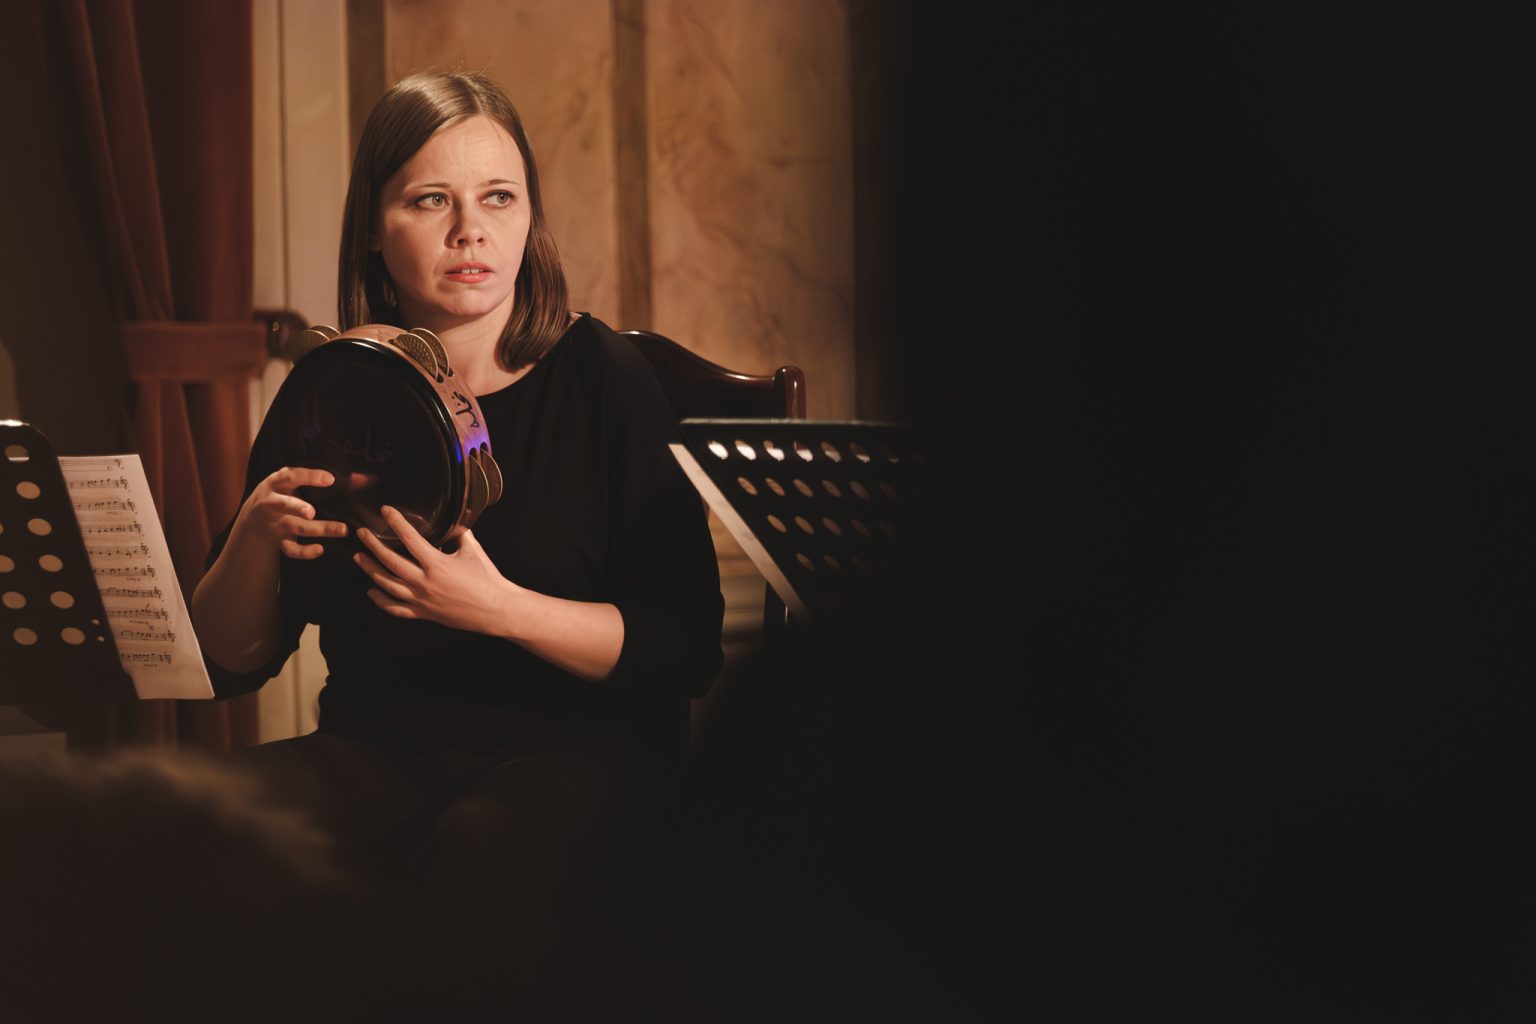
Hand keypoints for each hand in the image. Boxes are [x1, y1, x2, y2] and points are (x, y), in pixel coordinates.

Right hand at [234, 467, 348, 559]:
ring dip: (318, 529)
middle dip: (298, 508)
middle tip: (313, 512)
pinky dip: (305, 552)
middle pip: (286, 505)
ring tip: (341, 530)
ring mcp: (276, 523)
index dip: (309, 477)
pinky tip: (321, 550)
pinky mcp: (279, 540)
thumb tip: (367, 479)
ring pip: (296, 527)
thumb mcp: (294, 482)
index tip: (330, 479)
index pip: (290, 476)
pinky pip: (291, 549)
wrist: (252, 518)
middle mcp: (272, 502)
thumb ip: (325, 479)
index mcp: (277, 483)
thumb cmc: (283, 494)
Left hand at [352, 505, 515, 635]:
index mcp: (437, 564)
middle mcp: (425, 582)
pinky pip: (395, 608)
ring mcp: (422, 600)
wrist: (496, 609)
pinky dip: (380, 600)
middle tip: (362, 534)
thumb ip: (460, 534)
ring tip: (360, 558)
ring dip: (371, 570)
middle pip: (390, 562)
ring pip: (387, 585)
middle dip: (373, 546)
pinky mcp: (424, 613)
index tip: (385, 511)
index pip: (410, 539)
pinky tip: (371, 591)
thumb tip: (454, 520)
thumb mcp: (473, 550)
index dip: (396, 523)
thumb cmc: (488, 579)